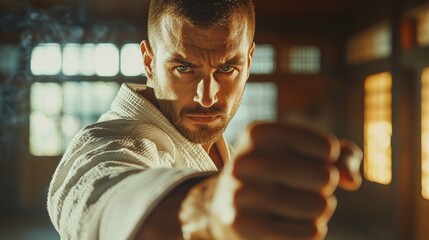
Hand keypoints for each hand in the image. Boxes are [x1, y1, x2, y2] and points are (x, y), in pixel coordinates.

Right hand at [180, 121, 361, 239]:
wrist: (227, 208)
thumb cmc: (275, 176)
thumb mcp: (302, 154)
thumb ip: (341, 156)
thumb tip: (351, 180)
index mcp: (259, 133)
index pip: (328, 149)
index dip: (328, 162)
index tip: (303, 164)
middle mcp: (246, 160)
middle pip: (326, 177)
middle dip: (322, 188)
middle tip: (298, 189)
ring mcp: (242, 194)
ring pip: (319, 207)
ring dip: (317, 212)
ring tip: (292, 207)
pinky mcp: (244, 226)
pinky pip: (310, 233)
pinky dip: (310, 231)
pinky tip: (288, 225)